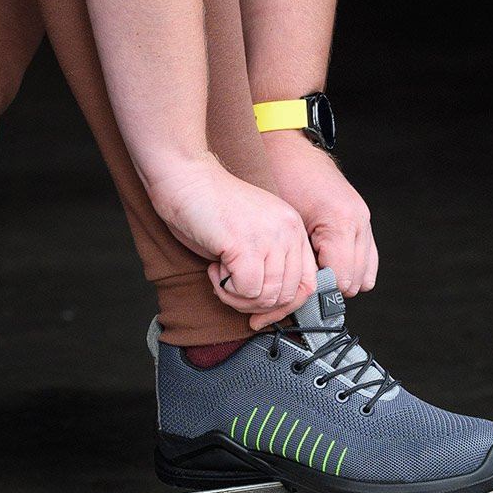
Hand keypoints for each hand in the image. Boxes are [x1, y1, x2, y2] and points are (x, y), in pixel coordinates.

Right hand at [147, 152, 317, 329]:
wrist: (185, 178)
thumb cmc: (209, 207)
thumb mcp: (252, 236)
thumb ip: (268, 264)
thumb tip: (269, 306)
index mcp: (293, 229)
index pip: (308, 284)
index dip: (284, 307)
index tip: (259, 315)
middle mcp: (288, 231)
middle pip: (287, 296)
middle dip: (254, 305)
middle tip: (230, 288)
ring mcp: (269, 237)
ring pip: (267, 297)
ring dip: (237, 298)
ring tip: (220, 276)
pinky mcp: (246, 245)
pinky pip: (246, 290)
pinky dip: (226, 290)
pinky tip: (214, 269)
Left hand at [262, 131, 377, 295]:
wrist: (287, 150)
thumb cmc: (279, 180)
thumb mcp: (284, 224)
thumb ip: (298, 258)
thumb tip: (302, 291)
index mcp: (339, 222)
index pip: (339, 281)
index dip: (315, 290)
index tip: (296, 288)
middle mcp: (358, 221)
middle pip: (354, 282)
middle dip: (328, 288)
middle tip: (303, 281)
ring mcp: (364, 220)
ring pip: (364, 276)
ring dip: (341, 279)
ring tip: (315, 272)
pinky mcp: (363, 220)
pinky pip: (368, 260)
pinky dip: (350, 267)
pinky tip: (327, 262)